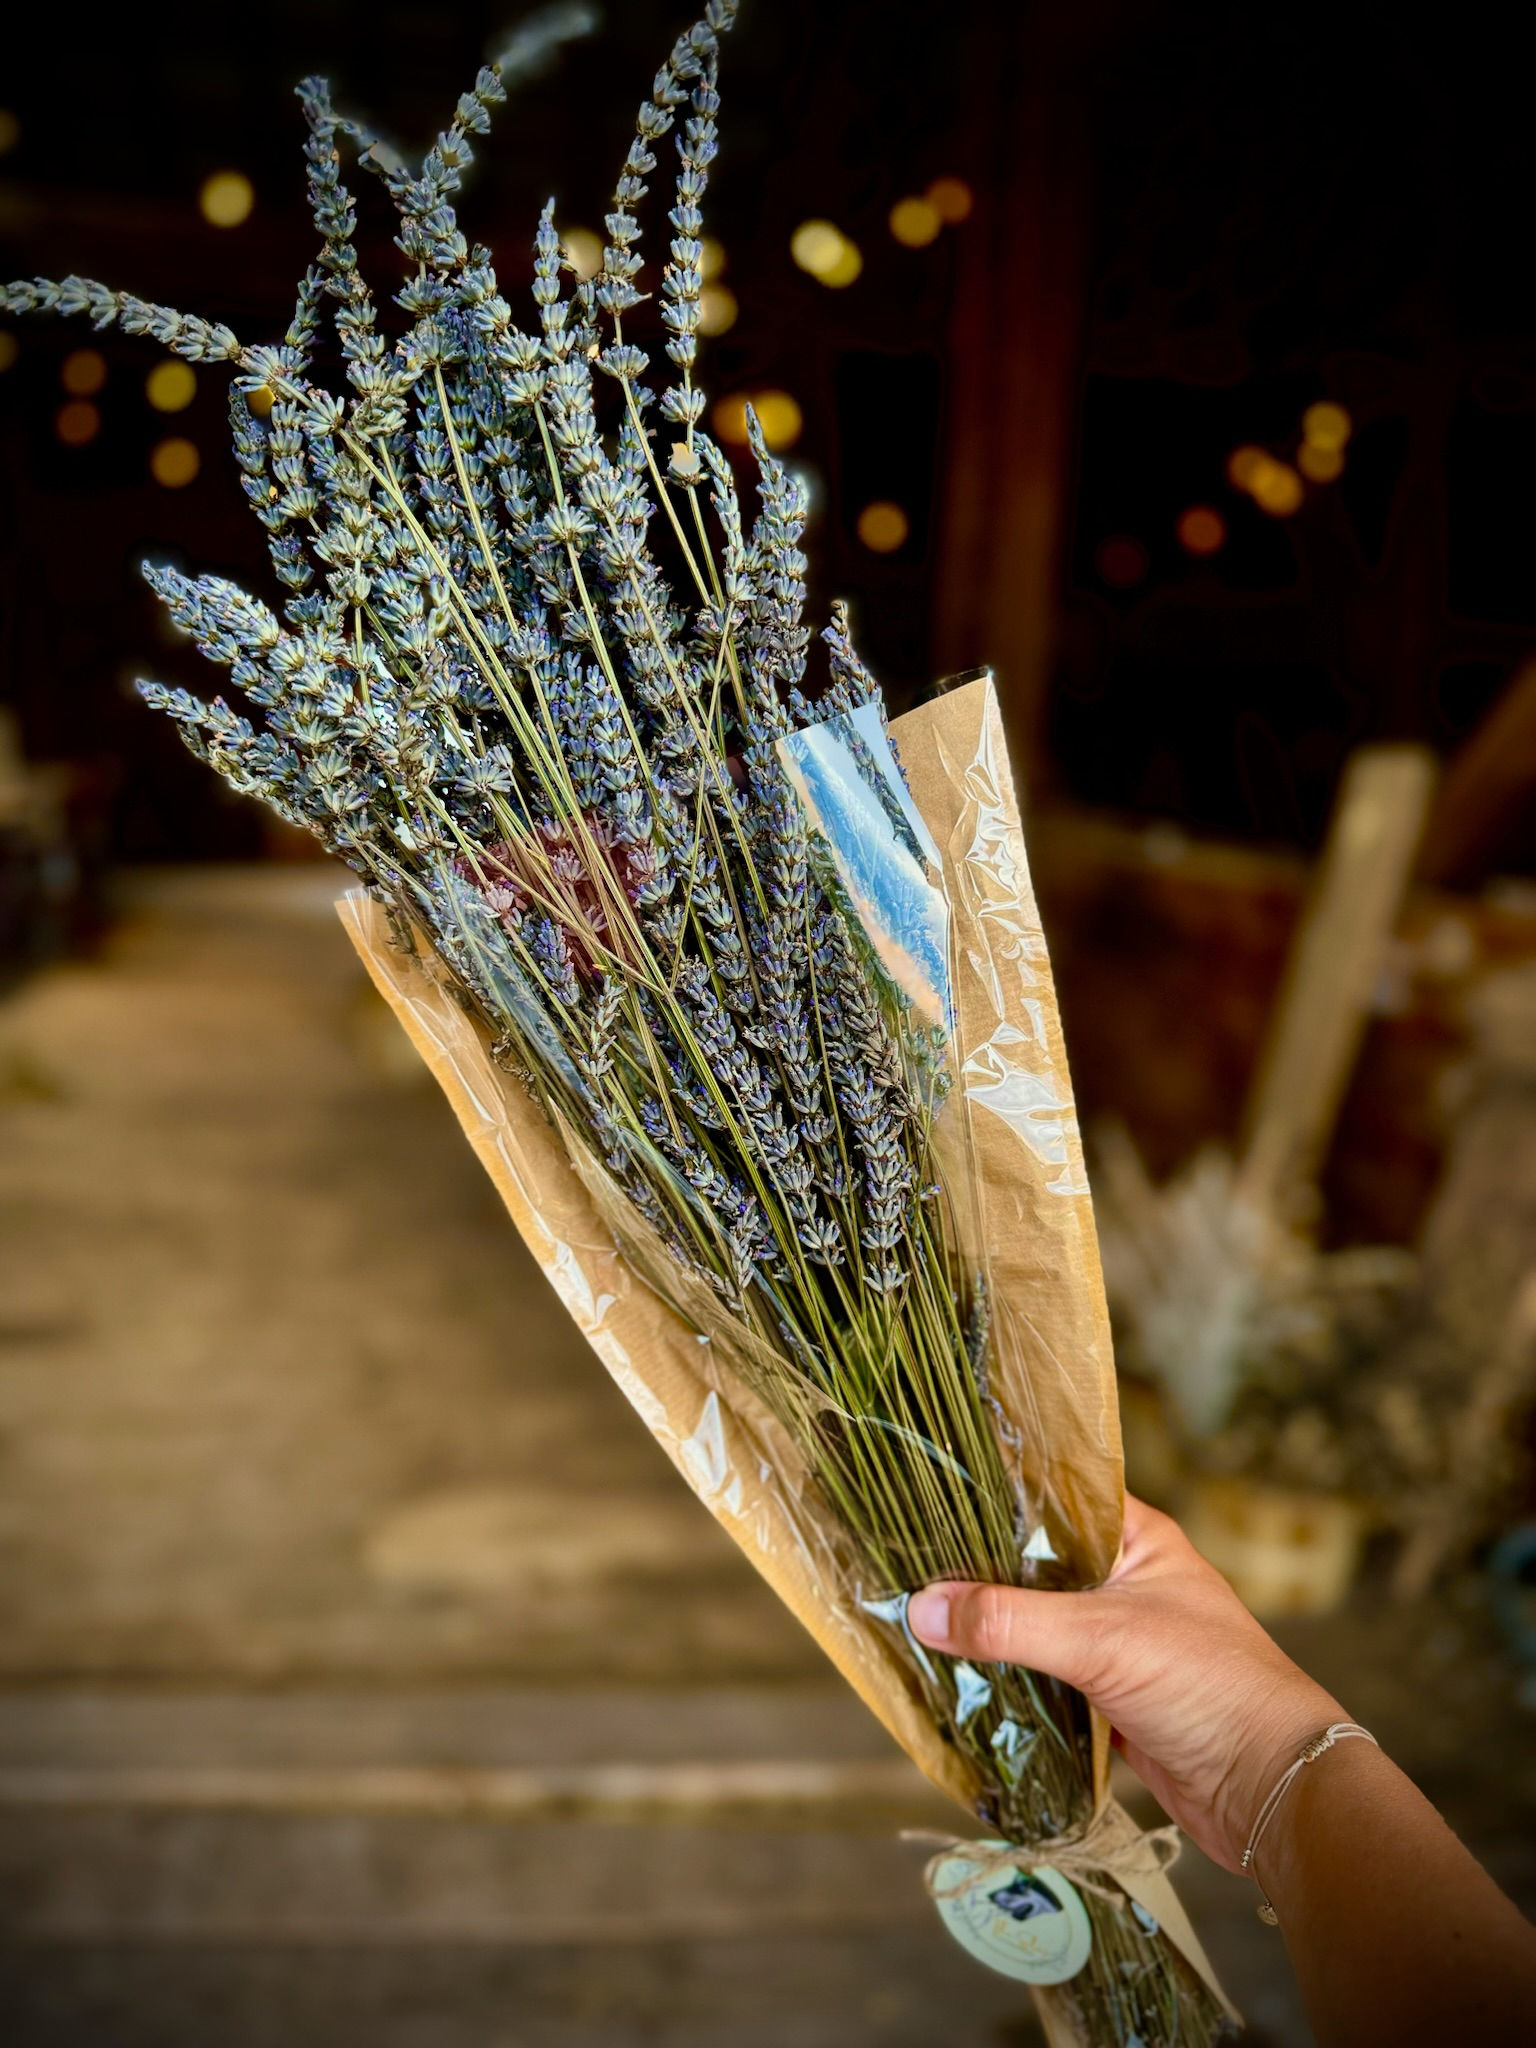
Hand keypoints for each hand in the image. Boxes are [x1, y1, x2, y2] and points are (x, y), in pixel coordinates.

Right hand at [907, 1493, 1344, 1869]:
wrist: (1269, 1789)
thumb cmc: (1207, 1686)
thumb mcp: (1099, 1638)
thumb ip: (1009, 1622)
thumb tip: (919, 1607)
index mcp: (1134, 1538)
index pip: (1052, 1495)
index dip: (993, 1494)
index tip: (924, 1494)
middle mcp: (1123, 1581)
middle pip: (1034, 1564)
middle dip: (977, 1570)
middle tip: (902, 1561)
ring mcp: (1116, 1640)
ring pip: (1036, 1622)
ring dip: (990, 1629)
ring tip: (913, 1616)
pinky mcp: (1108, 1696)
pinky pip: (1044, 1675)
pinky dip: (1008, 1678)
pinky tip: (957, 1677)